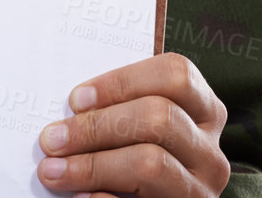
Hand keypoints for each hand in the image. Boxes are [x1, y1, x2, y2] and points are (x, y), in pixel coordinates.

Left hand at [36, 52, 229, 196]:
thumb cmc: (135, 155)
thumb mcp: (138, 126)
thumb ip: (117, 110)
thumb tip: (69, 108)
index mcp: (204, 112)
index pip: (174, 75)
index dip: (122, 82)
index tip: (75, 100)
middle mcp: (209, 152)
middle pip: (159, 117)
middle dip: (97, 126)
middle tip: (52, 140)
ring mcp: (201, 191)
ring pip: (151, 163)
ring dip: (91, 165)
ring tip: (52, 171)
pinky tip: (79, 197)